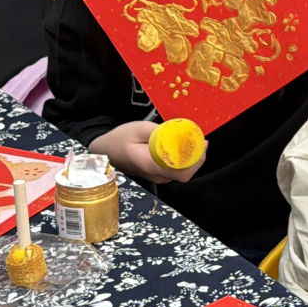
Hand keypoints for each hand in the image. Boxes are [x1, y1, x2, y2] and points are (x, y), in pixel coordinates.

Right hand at [90, 121, 207, 184]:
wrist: (105, 151)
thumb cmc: (120, 138)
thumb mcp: (139, 128)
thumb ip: (161, 133)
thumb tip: (182, 134)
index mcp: (151, 165)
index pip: (181, 171)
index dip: (196, 158)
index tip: (202, 142)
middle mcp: (156, 176)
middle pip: (185, 173)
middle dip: (197, 157)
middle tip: (202, 140)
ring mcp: (158, 178)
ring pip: (183, 172)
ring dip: (192, 157)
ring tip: (194, 140)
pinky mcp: (159, 175)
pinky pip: (177, 169)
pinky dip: (185, 159)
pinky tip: (184, 146)